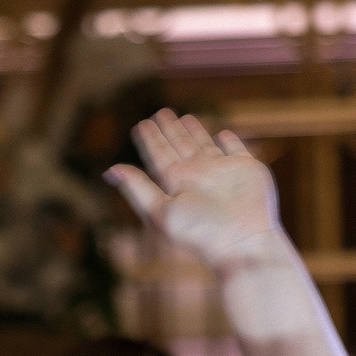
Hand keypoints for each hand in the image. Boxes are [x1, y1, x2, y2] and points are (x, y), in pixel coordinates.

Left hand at [103, 111, 285, 271]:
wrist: (243, 242)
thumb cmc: (200, 231)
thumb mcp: (161, 211)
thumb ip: (137, 188)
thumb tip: (109, 171)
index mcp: (175, 183)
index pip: (158, 156)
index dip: (149, 140)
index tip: (141, 124)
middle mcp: (197, 176)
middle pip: (178, 147)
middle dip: (169, 130)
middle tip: (160, 113)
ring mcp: (222, 172)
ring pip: (204, 145)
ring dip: (194, 132)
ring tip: (184, 118)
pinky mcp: (246, 168)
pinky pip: (236, 149)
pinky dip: (229, 141)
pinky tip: (222, 134)